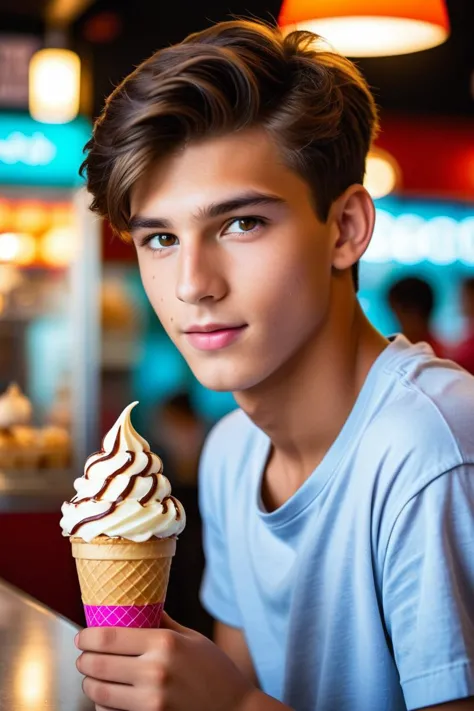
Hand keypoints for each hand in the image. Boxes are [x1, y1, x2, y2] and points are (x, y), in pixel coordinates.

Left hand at [75, 612, 255, 710]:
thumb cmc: (216, 672)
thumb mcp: (192, 639)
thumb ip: (163, 623)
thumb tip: (138, 607)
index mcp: (165, 643)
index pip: (109, 637)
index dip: (88, 637)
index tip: (83, 637)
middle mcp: (155, 671)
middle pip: (98, 665)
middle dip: (84, 661)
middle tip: (84, 657)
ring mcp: (152, 701)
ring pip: (100, 692)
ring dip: (90, 684)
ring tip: (93, 678)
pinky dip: (104, 705)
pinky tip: (109, 698)